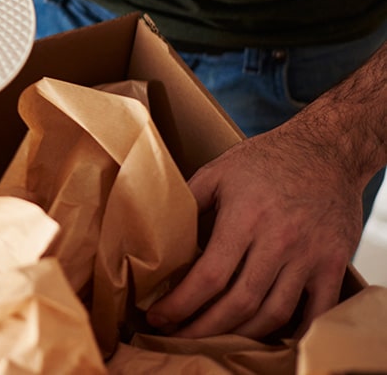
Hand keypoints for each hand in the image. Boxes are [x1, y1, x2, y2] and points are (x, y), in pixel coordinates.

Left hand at [145, 124, 361, 338]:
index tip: (158, 317)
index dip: (180, 304)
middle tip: (177, 338)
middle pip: (238, 303)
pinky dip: (294, 331)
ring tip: (212, 339)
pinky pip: (316, 310)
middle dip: (202, 328)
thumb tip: (155, 233)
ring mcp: (310, 256)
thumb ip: (188, 202)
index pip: (208, 277)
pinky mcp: (333, 264)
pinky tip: (266, 338)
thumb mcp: (217, 171)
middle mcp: (279, 241)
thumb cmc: (266, 160)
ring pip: (273, 313)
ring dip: (239, 334)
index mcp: (244, 219)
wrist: (327, 150)